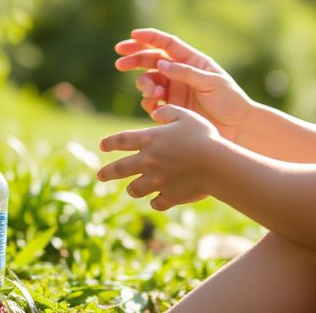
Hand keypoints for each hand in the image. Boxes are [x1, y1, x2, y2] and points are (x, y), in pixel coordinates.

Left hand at [98, 104, 223, 210]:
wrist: (216, 165)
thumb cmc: (203, 137)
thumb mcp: (186, 116)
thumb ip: (169, 112)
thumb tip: (156, 113)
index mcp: (150, 139)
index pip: (122, 140)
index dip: (110, 142)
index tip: (102, 145)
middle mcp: (148, 161)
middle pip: (120, 169)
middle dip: (107, 172)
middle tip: (100, 175)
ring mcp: (157, 181)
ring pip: (134, 189)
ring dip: (133, 188)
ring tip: (132, 188)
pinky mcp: (169, 196)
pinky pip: (156, 203)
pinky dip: (156, 201)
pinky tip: (157, 200)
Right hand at [115, 28, 253, 142]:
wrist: (237, 128)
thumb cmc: (230, 101)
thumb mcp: (212, 82)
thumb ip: (186, 73)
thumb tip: (161, 63)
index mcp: (192, 60)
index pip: (166, 44)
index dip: (149, 38)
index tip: (132, 35)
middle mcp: (180, 73)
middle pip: (151, 60)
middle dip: (134, 59)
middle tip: (120, 62)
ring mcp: (174, 91)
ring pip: (148, 81)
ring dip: (144, 84)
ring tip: (152, 93)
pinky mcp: (172, 108)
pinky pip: (152, 102)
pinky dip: (149, 102)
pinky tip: (155, 107)